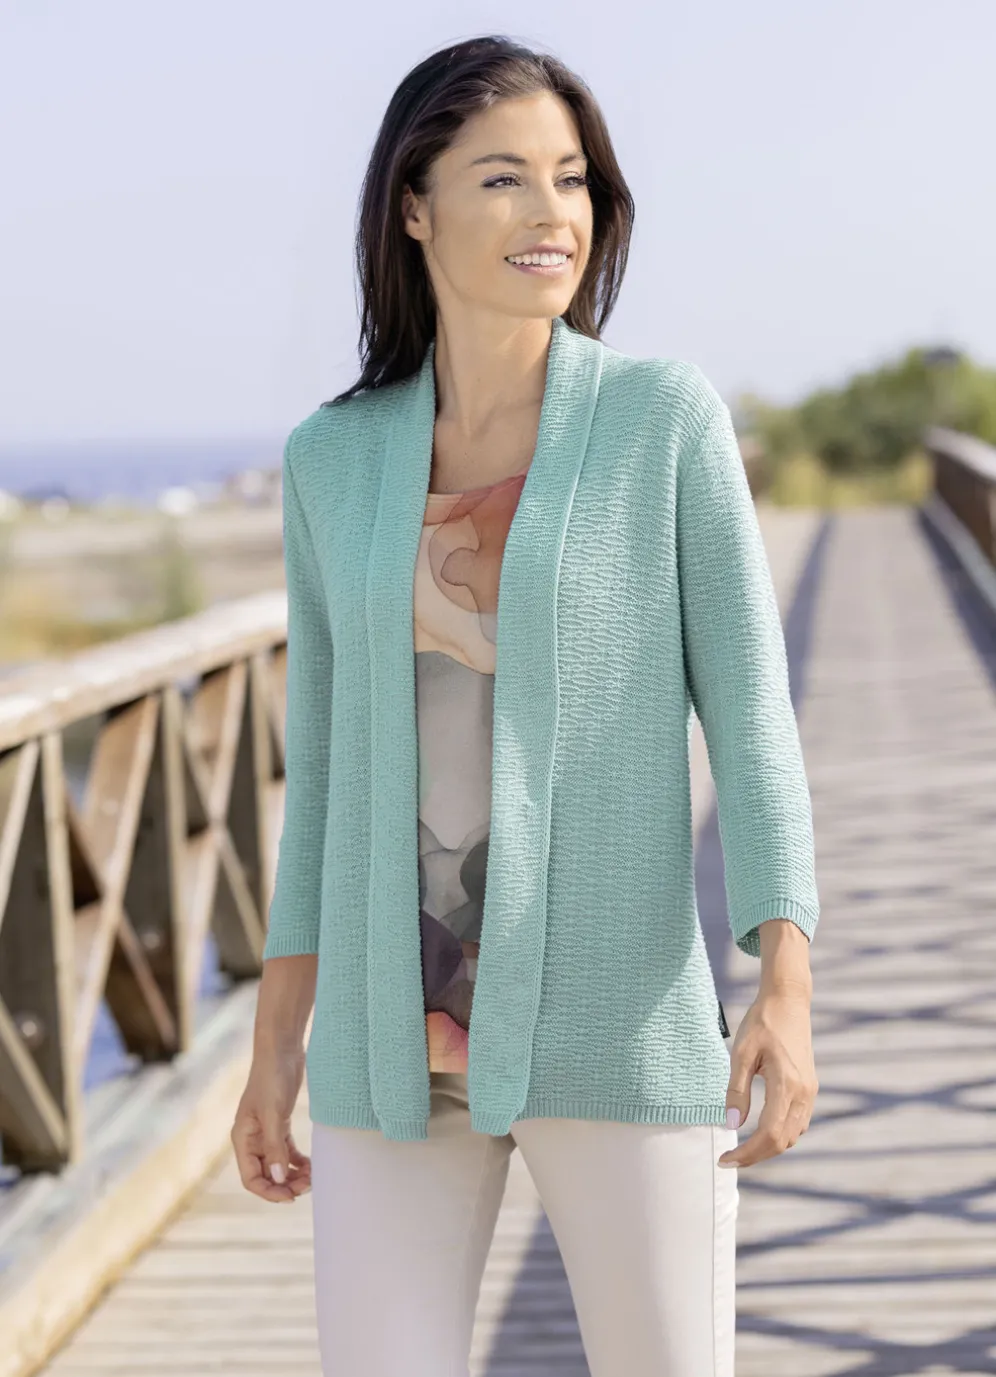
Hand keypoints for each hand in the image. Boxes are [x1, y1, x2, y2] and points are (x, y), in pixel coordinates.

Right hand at [231, 1046, 311, 1202]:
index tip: (291, 1196)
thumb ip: (275, 1148)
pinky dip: (298, 1162)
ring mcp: (266, 1132)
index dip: (269, 1191)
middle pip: (266, 1175)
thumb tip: (279, 1179)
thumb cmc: (272, 1079)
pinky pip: (287, 1152)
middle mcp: (252, 1139)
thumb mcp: (273, 1114)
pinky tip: (311, 1166)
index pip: (251, 1178)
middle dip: (284, 1184)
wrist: (281, 1049)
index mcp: (242, 1139)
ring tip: (312, 1178)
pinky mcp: (279, 1124)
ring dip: (293, 1175)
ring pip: (278, 1165)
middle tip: (308, 1187)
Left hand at [718, 985, 817, 1168]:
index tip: (724, 1159)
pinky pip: (798, 1123)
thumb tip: (731, 1125)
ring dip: (768, 1147)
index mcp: (786, 1085)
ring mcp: (810, 1092)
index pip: (769, 1135)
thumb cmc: (761, 1022)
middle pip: (782, 1142)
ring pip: (793, 1136)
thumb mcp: (741, 1052)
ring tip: (741, 1149)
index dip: (747, 1154)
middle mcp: (804, 1093)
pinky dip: (780, 1135)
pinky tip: (760, 1131)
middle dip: (755, 1156)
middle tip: (728, 1159)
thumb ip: (736, 1090)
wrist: (788, 1001)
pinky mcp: (810, 1088)